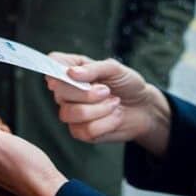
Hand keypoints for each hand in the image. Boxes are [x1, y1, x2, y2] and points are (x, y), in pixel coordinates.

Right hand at [46, 53, 171, 155]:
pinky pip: (85, 130)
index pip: (52, 63)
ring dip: (99, 109)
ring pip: (71, 113)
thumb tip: (71, 73)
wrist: (143, 108)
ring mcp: (71, 112)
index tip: (70, 73)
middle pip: (59, 91)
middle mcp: (67, 91)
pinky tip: (114, 117)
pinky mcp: (80, 132)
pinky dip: (106, 123)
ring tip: (114, 104)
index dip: (54, 68)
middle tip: (106, 91)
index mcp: (72, 69)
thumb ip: (93, 69)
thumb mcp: (115, 69)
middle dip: (86, 93)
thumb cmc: (127, 84)